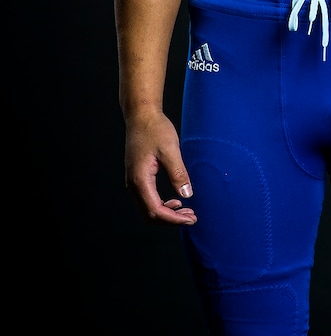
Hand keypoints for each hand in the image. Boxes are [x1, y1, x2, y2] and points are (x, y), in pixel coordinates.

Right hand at [123, 110, 196, 224]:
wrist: (141, 115)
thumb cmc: (155, 129)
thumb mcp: (170, 149)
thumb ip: (178, 173)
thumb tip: (187, 195)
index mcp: (140, 179)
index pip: (155, 210)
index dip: (174, 219)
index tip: (191, 219)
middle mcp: (133, 184)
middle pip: (150, 214)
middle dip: (171, 219)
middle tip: (192, 217)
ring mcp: (134, 181)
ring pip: (148, 208)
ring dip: (167, 213)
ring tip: (187, 211)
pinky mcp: (138, 177)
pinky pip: (148, 199)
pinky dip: (162, 205)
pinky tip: (176, 200)